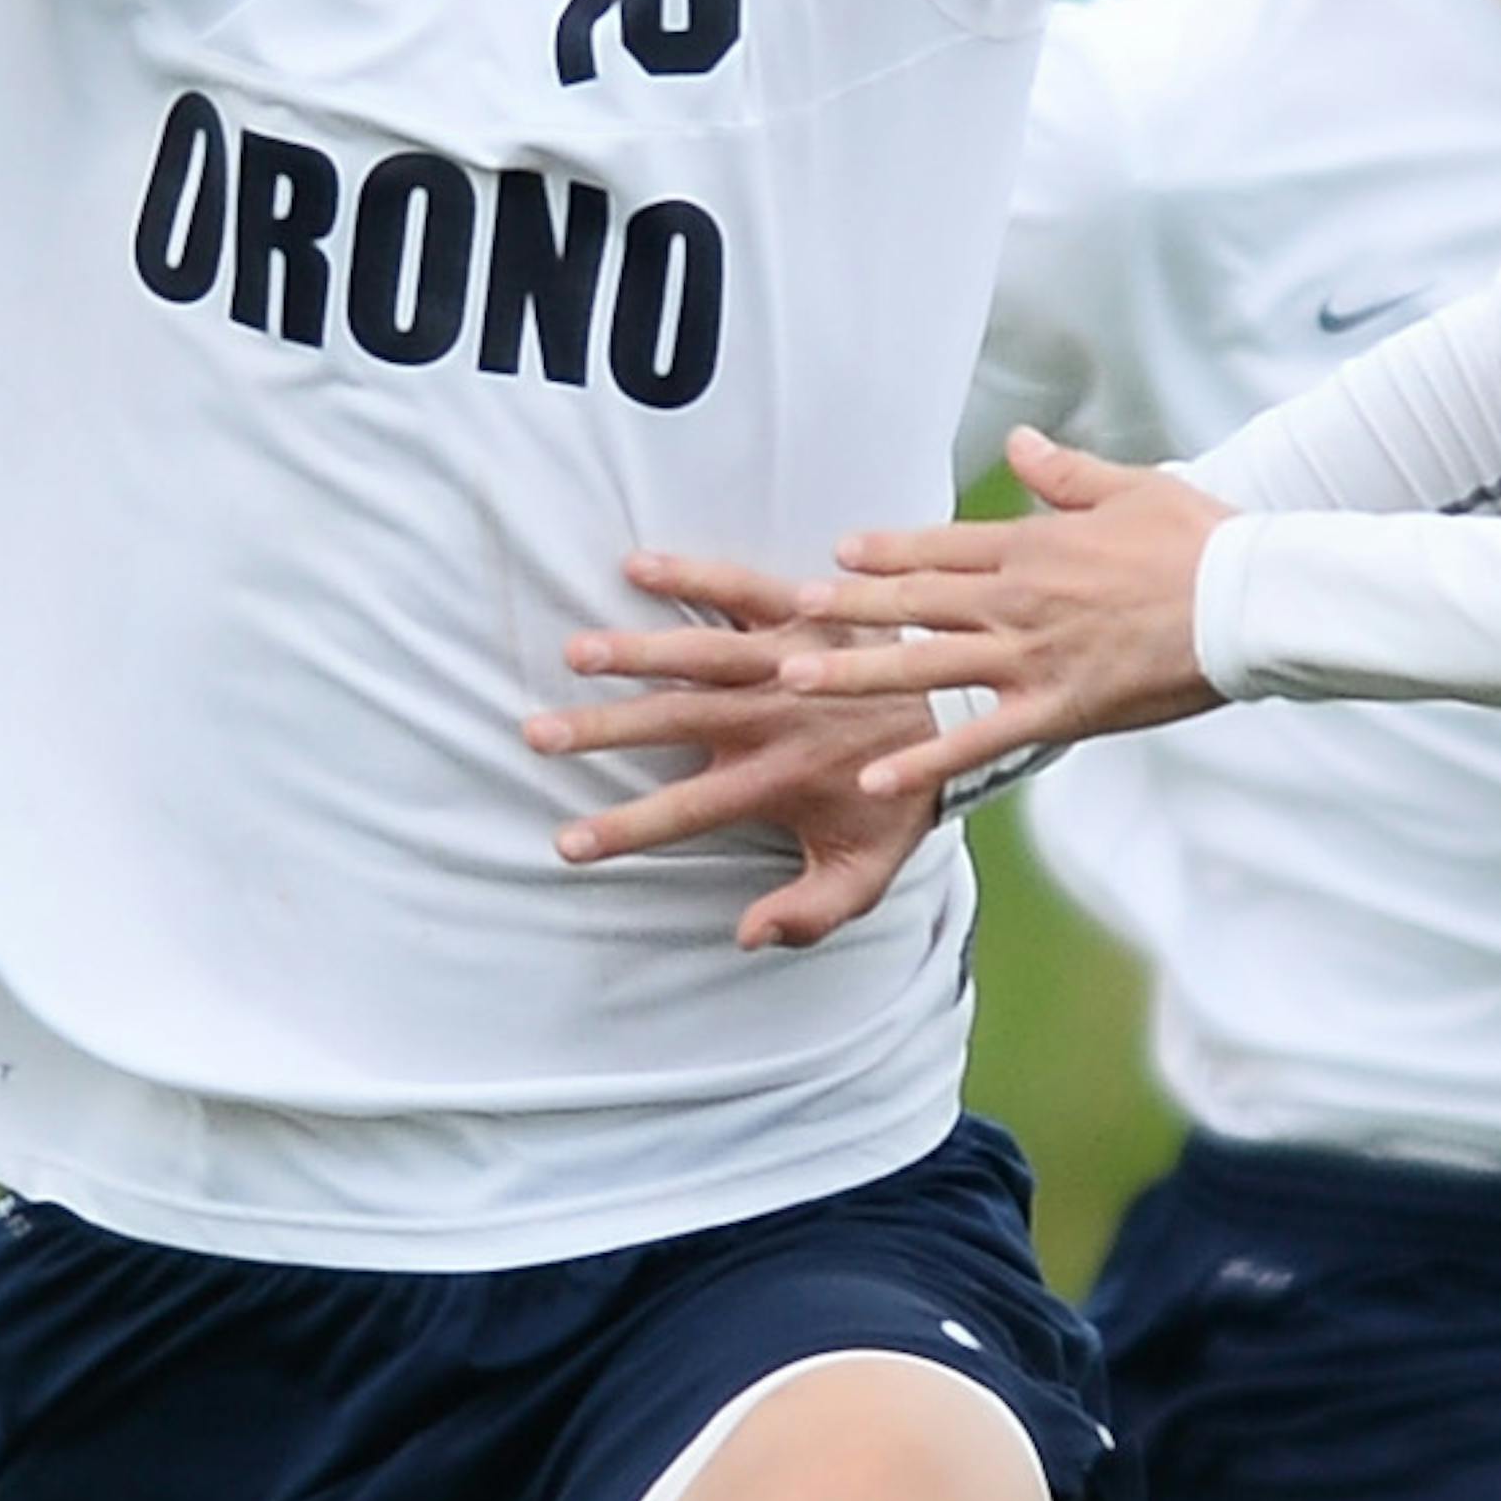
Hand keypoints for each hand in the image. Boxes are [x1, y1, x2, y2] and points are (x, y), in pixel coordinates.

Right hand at [524, 553, 936, 949]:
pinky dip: (695, 574)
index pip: (687, 813)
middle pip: (675, 724)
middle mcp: (774, 718)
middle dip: (604, 730)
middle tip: (537, 732)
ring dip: (637, 652)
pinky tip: (637, 564)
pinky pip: (744, 586)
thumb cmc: (897, 799)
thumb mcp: (866, 875)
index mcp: (779, 781)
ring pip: (701, 656)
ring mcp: (787, 659)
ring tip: (576, 652)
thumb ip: (810, 913)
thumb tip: (747, 936)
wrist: (964, 714)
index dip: (625, 830)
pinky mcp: (804, 609)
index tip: (565, 843)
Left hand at [775, 433, 1230, 813]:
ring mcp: (1032, 659)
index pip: (942, 547)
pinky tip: (876, 777)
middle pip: (916, 603)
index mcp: (1034, 546)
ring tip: (797, 678)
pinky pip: (978, 741)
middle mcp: (1018, 601)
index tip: (841, 552)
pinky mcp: (1058, 710)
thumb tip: (1017, 442)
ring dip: (858, 673)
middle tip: (791, 610)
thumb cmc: (1201, 540)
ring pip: (927, 667)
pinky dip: (925, 760)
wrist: (1251, 600)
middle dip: (849, 608)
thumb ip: (1062, 473)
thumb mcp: (1129, 486)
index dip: (887, 550)